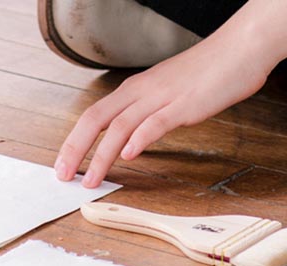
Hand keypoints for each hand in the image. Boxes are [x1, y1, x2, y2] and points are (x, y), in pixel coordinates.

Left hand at [55, 0, 286, 187]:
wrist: (239, 49)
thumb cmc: (204, 74)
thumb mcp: (163, 94)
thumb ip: (143, 115)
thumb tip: (125, 142)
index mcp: (132, 91)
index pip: (92, 116)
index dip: (73, 141)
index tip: (62, 165)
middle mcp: (140, 92)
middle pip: (95, 120)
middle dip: (75, 150)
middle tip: (64, 176)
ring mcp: (161, 98)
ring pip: (120, 127)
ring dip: (102, 155)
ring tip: (91, 179)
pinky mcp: (184, 104)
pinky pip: (156, 122)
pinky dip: (140, 139)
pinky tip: (129, 156)